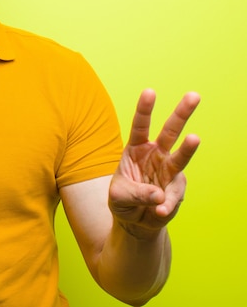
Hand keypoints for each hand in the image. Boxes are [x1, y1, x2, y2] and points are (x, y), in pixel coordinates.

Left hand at [109, 89, 200, 236]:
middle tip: (194, 95)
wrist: (134, 221)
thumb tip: (158, 195)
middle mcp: (156, 155)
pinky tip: (159, 211)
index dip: (144, 109)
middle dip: (182, 113)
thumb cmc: (123, 201)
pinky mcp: (177, 189)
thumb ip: (136, 193)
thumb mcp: (119, 196)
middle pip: (170, 131)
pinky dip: (166, 204)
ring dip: (188, 147)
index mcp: (136, 148)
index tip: (150, 91)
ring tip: (194, 138)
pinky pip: (174, 195)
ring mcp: (169, 171)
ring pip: (181, 155)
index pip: (140, 125)